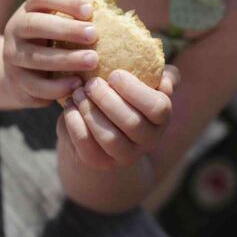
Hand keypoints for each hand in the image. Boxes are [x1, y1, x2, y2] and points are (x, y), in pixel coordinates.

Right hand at [2, 0, 98, 107]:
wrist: (19, 73)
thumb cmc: (51, 43)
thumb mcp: (58, 25)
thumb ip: (79, 19)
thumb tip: (119, 15)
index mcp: (28, 10)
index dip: (65, 1)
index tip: (90, 11)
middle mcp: (15, 30)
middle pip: (34, 24)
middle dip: (65, 29)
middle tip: (94, 35)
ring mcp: (13, 57)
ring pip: (35, 57)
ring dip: (66, 59)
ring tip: (93, 61)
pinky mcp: (16, 82)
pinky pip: (36, 86)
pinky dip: (57, 87)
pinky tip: (77, 84)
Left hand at [56, 65, 180, 169]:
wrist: (97, 130)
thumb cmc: (120, 96)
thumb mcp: (141, 83)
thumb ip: (159, 76)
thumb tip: (166, 80)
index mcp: (161, 118)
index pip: (158, 108)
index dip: (135, 90)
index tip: (114, 74)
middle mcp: (148, 141)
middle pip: (131, 122)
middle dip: (106, 99)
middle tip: (90, 84)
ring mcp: (124, 155)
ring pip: (108, 136)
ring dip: (89, 110)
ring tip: (77, 93)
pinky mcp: (99, 162)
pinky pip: (86, 144)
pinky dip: (75, 123)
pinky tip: (70, 107)